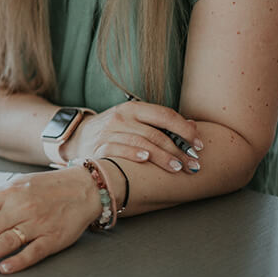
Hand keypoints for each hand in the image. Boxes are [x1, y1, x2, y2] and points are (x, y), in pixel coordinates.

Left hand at [0, 168, 99, 273]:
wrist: (84, 187)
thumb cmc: (48, 187)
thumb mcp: (18, 184)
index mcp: (7, 192)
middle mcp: (19, 207)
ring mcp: (36, 223)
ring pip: (4, 241)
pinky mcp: (52, 238)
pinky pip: (32, 252)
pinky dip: (17, 261)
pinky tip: (3, 269)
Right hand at [62, 101, 202, 173]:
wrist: (77, 138)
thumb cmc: (114, 131)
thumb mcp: (135, 121)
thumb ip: (161, 123)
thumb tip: (193, 126)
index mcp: (133, 108)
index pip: (165, 115)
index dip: (185, 130)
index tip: (199, 145)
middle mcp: (121, 118)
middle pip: (156, 133)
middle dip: (178, 150)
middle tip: (193, 164)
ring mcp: (108, 132)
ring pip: (142, 142)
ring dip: (163, 157)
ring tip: (178, 168)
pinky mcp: (98, 147)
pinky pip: (119, 149)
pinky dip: (134, 154)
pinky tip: (147, 160)